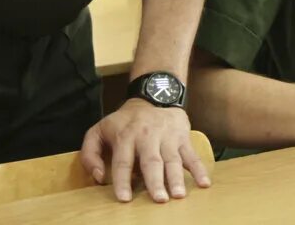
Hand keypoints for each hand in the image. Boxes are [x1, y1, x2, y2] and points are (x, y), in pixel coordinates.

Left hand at [80, 99, 210, 202]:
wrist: (154, 94)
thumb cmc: (124, 121)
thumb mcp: (98, 130)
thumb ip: (90, 154)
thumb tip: (99, 177)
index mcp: (125, 136)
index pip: (123, 161)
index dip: (122, 180)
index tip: (124, 198)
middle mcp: (147, 136)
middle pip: (151, 162)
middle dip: (155, 181)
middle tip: (159, 199)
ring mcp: (167, 137)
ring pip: (172, 159)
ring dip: (176, 178)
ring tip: (178, 195)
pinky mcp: (183, 137)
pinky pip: (191, 155)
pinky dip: (199, 169)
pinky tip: (204, 183)